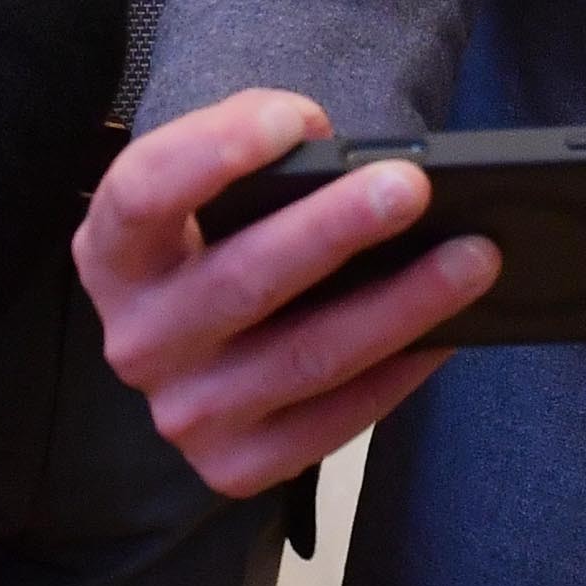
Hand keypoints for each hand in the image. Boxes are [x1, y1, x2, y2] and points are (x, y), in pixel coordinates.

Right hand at [75, 90, 497, 498]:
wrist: (205, 344)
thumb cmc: (225, 241)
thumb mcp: (214, 191)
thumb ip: (262, 158)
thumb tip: (352, 160)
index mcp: (115, 253)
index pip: (144, 194)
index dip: (215, 151)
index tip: (298, 119)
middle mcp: (138, 339)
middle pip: (242, 280)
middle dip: (335, 230)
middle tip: (413, 187)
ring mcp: (183, 413)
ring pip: (304, 358)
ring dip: (398, 305)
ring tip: (471, 257)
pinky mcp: (234, 466)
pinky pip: (331, 423)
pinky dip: (396, 375)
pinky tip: (449, 333)